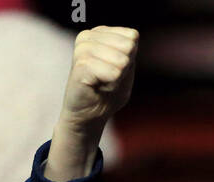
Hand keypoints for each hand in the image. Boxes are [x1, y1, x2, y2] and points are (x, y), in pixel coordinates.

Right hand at [45, 26, 137, 180]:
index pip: (132, 37)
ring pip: (121, 60)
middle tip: (108, 79)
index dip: (129, 60)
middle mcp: (88, 36)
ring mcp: (82, 49)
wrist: (88, 116)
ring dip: (116, 79)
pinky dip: (111, 85)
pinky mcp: (80, 64)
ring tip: (102, 83)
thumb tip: (132, 39)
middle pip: (128, 47)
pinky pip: (113, 73)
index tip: (114, 71)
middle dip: (123, 69)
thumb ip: (130, 50)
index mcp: (100, 32)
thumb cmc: (108, 92)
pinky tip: (97, 88)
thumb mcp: (126, 67)